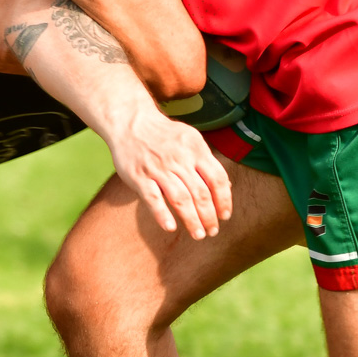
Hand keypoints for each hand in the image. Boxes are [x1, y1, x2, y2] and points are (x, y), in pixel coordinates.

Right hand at [97, 107, 232, 238]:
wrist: (130, 121)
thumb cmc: (164, 135)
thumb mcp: (190, 139)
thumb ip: (206, 162)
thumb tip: (226, 186)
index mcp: (195, 149)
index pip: (216, 179)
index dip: (224, 200)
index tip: (225, 216)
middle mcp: (179, 158)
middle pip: (200, 193)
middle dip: (209, 216)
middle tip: (212, 231)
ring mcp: (158, 168)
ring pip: (180, 199)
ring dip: (192, 220)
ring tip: (198, 235)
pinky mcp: (139, 176)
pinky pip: (153, 198)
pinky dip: (162, 214)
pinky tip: (170, 227)